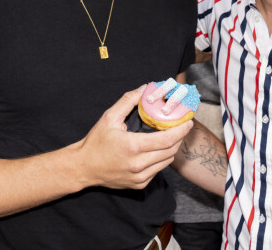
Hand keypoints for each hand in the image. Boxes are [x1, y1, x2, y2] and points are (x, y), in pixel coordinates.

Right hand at [76, 87, 192, 189]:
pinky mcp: (139, 185)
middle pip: (171, 151)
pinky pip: (158, 170)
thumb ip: (128, 101)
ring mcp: (140, 177)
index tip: (188, 122)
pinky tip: (157, 150)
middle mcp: (138, 164)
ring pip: (166, 162)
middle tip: (182, 127)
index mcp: (133, 146)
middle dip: (179, 138)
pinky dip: (161, 159)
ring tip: (171, 137)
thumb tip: (144, 88)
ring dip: (172, 149)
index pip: (167, 139)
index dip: (181, 130)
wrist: (83, 167)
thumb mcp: (109, 117)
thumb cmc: (96, 142)